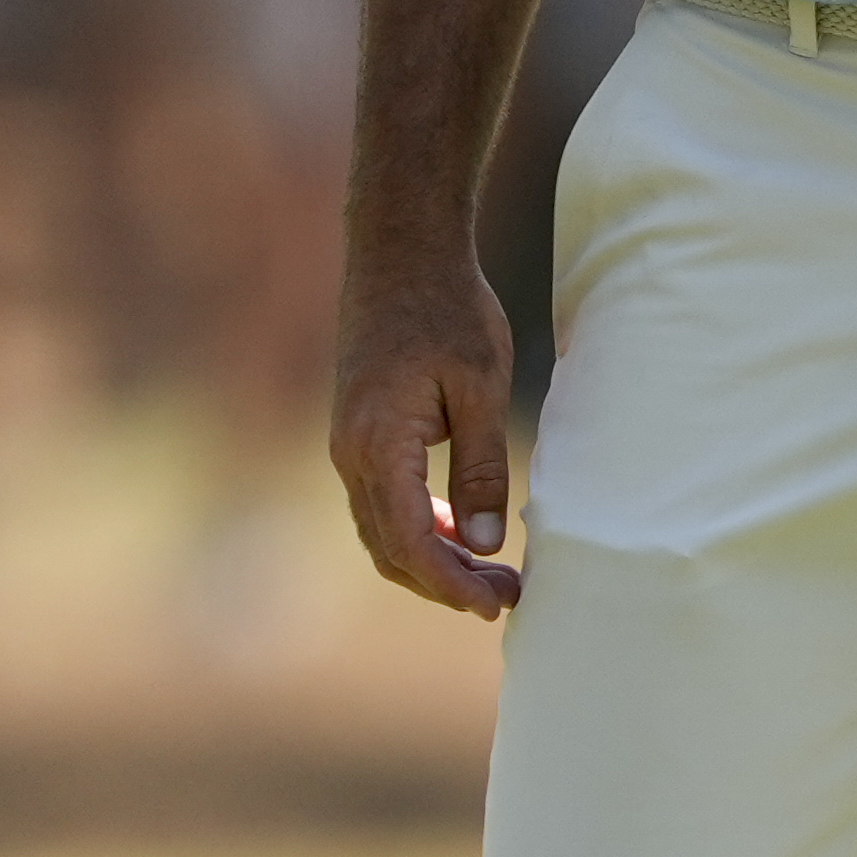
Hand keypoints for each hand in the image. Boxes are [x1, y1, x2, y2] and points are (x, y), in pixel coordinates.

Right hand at [329, 245, 530, 617]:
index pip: (411, 543)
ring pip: (383, 532)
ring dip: (433, 560)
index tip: (497, 605)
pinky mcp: (358, 435)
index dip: (452, 584)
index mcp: (378, 445)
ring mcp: (348, 446)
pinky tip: (465, 531)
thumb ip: (481, 469)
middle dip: (446, 583)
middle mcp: (350, 453)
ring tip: (493, 574)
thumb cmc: (448, 309)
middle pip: (390, 550)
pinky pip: (383, 502)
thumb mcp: (480, 387)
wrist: (401, 252)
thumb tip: (485, 545)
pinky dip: (420, 529)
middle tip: (508, 596)